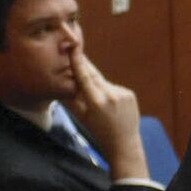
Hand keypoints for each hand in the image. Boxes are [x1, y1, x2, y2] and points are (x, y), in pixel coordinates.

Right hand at [62, 47, 148, 179]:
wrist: (124, 143)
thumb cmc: (98, 132)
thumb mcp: (81, 117)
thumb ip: (71, 99)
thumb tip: (60, 83)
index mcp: (96, 102)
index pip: (84, 77)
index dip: (78, 61)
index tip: (73, 46)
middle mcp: (111, 95)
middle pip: (93, 75)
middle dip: (83, 66)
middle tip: (73, 51)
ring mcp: (122, 93)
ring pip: (102, 83)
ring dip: (95, 85)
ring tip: (96, 102)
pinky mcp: (130, 93)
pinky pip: (113, 88)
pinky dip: (107, 92)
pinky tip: (108, 105)